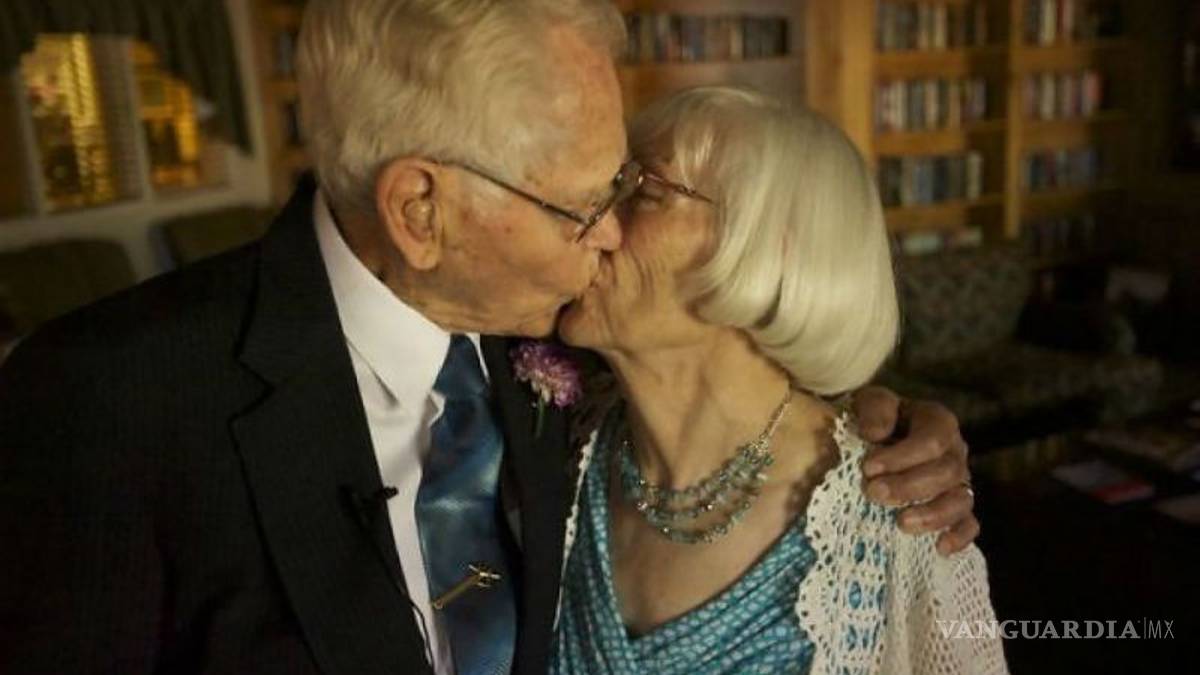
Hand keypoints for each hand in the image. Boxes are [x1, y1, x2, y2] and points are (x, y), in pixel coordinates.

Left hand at [851, 386, 978, 555]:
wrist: (871, 438)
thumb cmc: (872, 419)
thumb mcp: (869, 402)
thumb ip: (874, 410)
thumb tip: (875, 434)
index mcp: (937, 421)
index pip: (932, 440)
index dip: (902, 456)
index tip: (868, 467)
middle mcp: (954, 451)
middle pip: (947, 472)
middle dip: (909, 486)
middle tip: (873, 493)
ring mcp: (959, 481)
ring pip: (961, 501)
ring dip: (933, 515)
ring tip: (901, 523)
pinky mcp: (956, 507)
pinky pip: (969, 524)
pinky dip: (959, 537)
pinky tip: (940, 548)